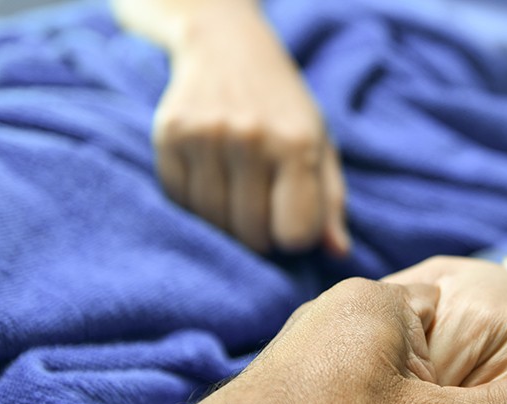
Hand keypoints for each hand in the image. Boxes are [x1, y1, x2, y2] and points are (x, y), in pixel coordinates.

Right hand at [153, 7, 349, 254]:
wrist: (227, 48)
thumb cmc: (283, 109)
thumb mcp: (319, 146)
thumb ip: (330, 202)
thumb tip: (338, 252)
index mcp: (297, 143)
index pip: (295, 233)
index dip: (295, 237)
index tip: (292, 220)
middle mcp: (250, 137)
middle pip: (252, 234)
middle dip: (261, 237)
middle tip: (263, 213)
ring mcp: (206, 135)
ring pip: (213, 222)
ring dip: (227, 223)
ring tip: (238, 198)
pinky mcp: (169, 134)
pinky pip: (180, 200)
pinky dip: (195, 204)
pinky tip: (211, 180)